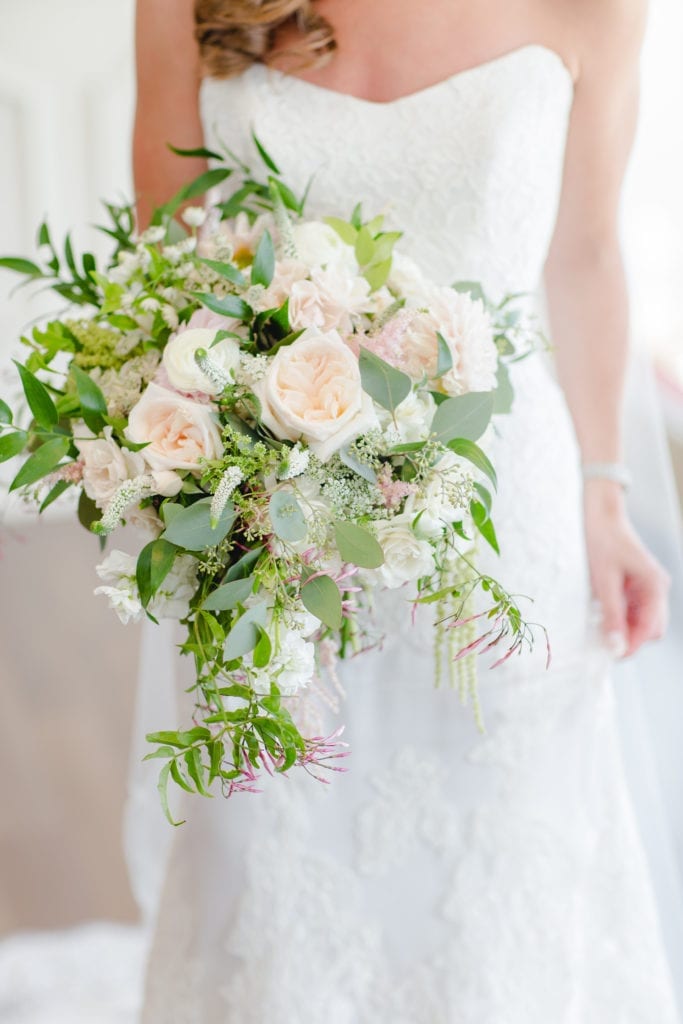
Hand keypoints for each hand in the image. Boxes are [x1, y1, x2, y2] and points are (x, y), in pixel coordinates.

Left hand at [584, 481, 670, 656]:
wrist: (597, 512)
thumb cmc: (601, 539)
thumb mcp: (603, 578)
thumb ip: (611, 612)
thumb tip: (616, 644)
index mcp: (654, 584)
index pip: (651, 628)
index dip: (632, 644)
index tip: (611, 655)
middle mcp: (655, 587)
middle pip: (650, 628)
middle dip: (629, 638)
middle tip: (602, 644)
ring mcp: (646, 587)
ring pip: (640, 622)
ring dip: (623, 629)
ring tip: (597, 630)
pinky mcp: (634, 585)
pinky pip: (631, 611)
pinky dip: (618, 618)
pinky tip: (600, 616)